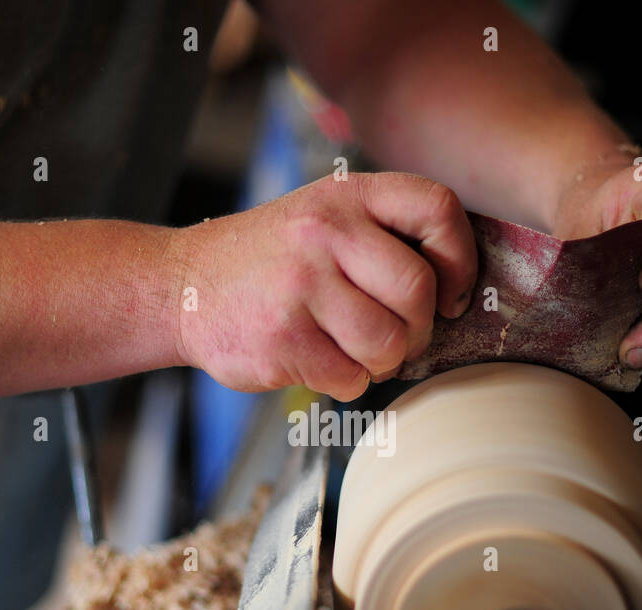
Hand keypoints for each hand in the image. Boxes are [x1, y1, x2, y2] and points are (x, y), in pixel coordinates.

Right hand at [170, 172, 477, 400]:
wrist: (181, 287)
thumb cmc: (269, 260)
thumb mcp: (323, 216)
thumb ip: (383, 233)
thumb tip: (457, 285)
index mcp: (345, 196)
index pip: (437, 208)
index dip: (459, 258)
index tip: (449, 292)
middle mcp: (325, 232)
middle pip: (418, 291)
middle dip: (417, 329)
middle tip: (395, 336)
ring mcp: (302, 285)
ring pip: (388, 343)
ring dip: (382, 361)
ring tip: (354, 350)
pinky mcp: (283, 339)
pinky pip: (351, 378)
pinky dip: (345, 381)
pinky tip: (318, 360)